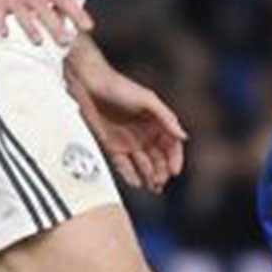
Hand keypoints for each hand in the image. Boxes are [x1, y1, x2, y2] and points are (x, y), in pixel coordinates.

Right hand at [0, 0, 93, 46]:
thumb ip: (64, 3)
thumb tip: (71, 27)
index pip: (66, 2)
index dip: (77, 14)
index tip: (88, 27)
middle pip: (44, 12)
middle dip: (55, 28)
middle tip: (65, 43)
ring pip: (22, 16)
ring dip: (30, 29)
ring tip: (38, 42)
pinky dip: (1, 25)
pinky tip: (5, 34)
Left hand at [65, 49, 185, 191]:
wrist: (88, 84)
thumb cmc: (119, 86)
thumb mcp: (146, 98)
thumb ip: (165, 117)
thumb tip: (183, 136)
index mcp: (157, 121)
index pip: (172, 144)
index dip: (175, 158)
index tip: (174, 171)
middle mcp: (145, 133)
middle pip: (159, 158)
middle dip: (161, 172)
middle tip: (160, 182)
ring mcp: (129, 141)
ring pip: (143, 165)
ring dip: (149, 176)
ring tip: (151, 186)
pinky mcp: (112, 146)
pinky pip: (124, 165)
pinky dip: (130, 175)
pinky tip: (136, 183)